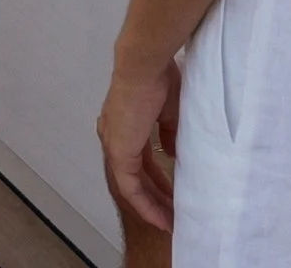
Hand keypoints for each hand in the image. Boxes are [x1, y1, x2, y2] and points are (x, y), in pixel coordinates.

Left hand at [99, 55, 178, 233]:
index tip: (174, 197)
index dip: (156, 180)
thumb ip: (167, 134)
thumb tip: (172, 152)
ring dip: (152, 205)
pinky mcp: (119, 151)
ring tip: (172, 223)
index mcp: (125, 124)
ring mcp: (114, 143)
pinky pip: (129, 187)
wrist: (145, 66)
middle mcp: (115, 135)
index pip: (139, 160)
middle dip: (156, 198)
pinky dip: (145, 204)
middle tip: (176, 216)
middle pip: (134, 176)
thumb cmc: (159, 82)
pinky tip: (161, 218)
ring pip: (131, 185)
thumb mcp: (168, 113)